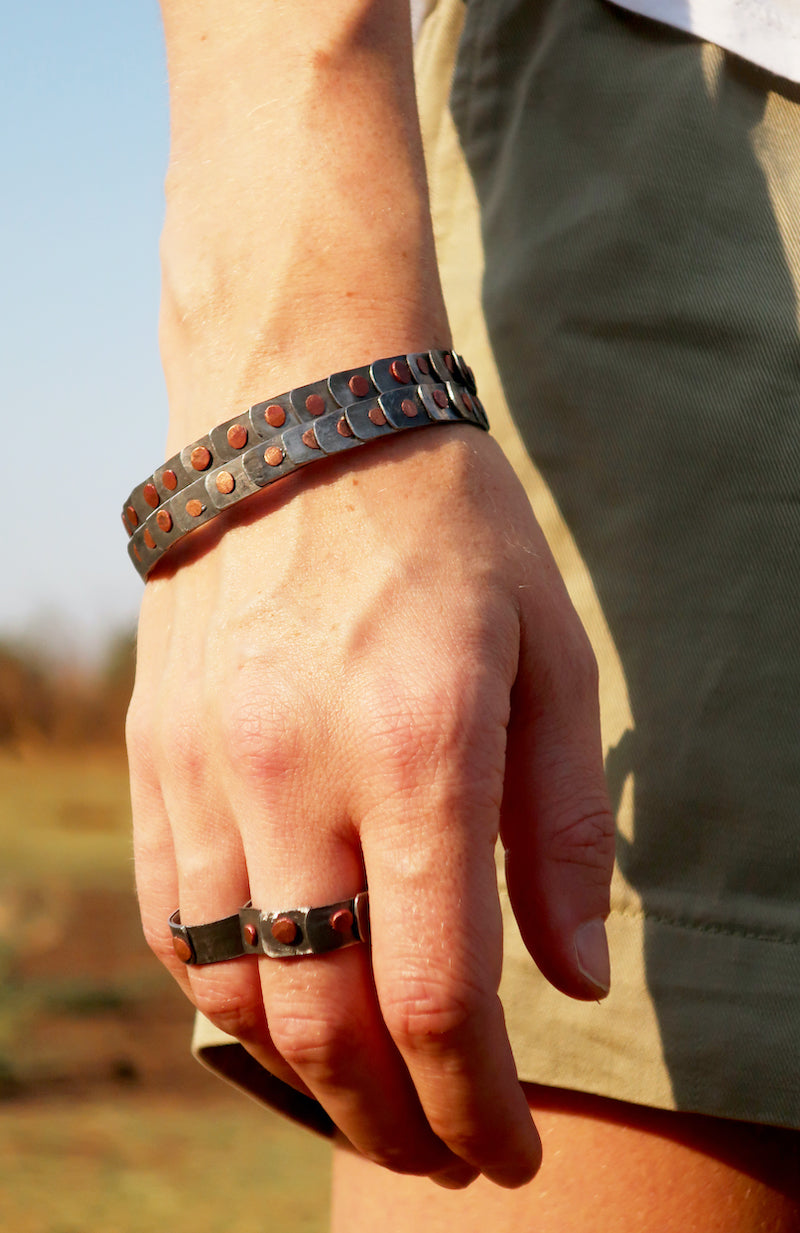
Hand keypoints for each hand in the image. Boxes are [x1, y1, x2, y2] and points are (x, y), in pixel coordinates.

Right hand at [128, 424, 613, 1187]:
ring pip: (233, 993)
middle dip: (394, 1120)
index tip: (513, 1152)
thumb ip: (561, 831)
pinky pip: (172, 922)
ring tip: (372, 1094)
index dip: (477, 1105)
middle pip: (324, 1021)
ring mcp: (204, 766)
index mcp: (415, 744)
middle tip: (446, 1152)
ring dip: (308, 1074)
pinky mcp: (157, 755)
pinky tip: (282, 1002)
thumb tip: (577, 980)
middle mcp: (289, 769)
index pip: (434, 996)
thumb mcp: (550, 657)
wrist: (298, 423)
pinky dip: (228, 995)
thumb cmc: (449, 531)